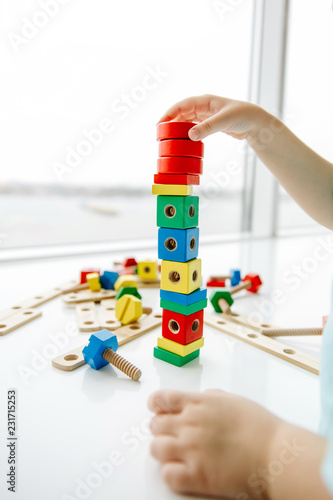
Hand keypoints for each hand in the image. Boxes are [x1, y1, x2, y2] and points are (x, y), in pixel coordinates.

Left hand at [149, 389, 280, 498]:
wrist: (276, 454)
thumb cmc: (262, 428)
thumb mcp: (235, 401)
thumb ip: (214, 397)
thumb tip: (203, 397)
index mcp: (200, 403)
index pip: (162, 399)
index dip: (156, 405)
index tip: (156, 409)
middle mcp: (191, 424)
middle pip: (155, 424)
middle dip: (160, 429)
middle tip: (170, 434)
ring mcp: (191, 449)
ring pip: (156, 448)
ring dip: (163, 450)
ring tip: (175, 453)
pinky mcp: (197, 475)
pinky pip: (168, 474)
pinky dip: (171, 473)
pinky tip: (181, 471)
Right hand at [158, 94, 265, 141]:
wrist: (255, 122)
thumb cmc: (242, 116)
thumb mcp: (224, 121)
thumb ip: (207, 128)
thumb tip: (190, 135)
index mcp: (205, 101)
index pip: (181, 105)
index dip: (169, 114)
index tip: (159, 124)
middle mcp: (203, 106)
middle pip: (181, 113)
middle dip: (170, 122)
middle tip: (160, 135)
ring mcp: (206, 115)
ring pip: (186, 120)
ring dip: (177, 128)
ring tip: (168, 138)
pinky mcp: (209, 123)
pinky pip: (193, 127)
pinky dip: (186, 133)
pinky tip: (183, 140)